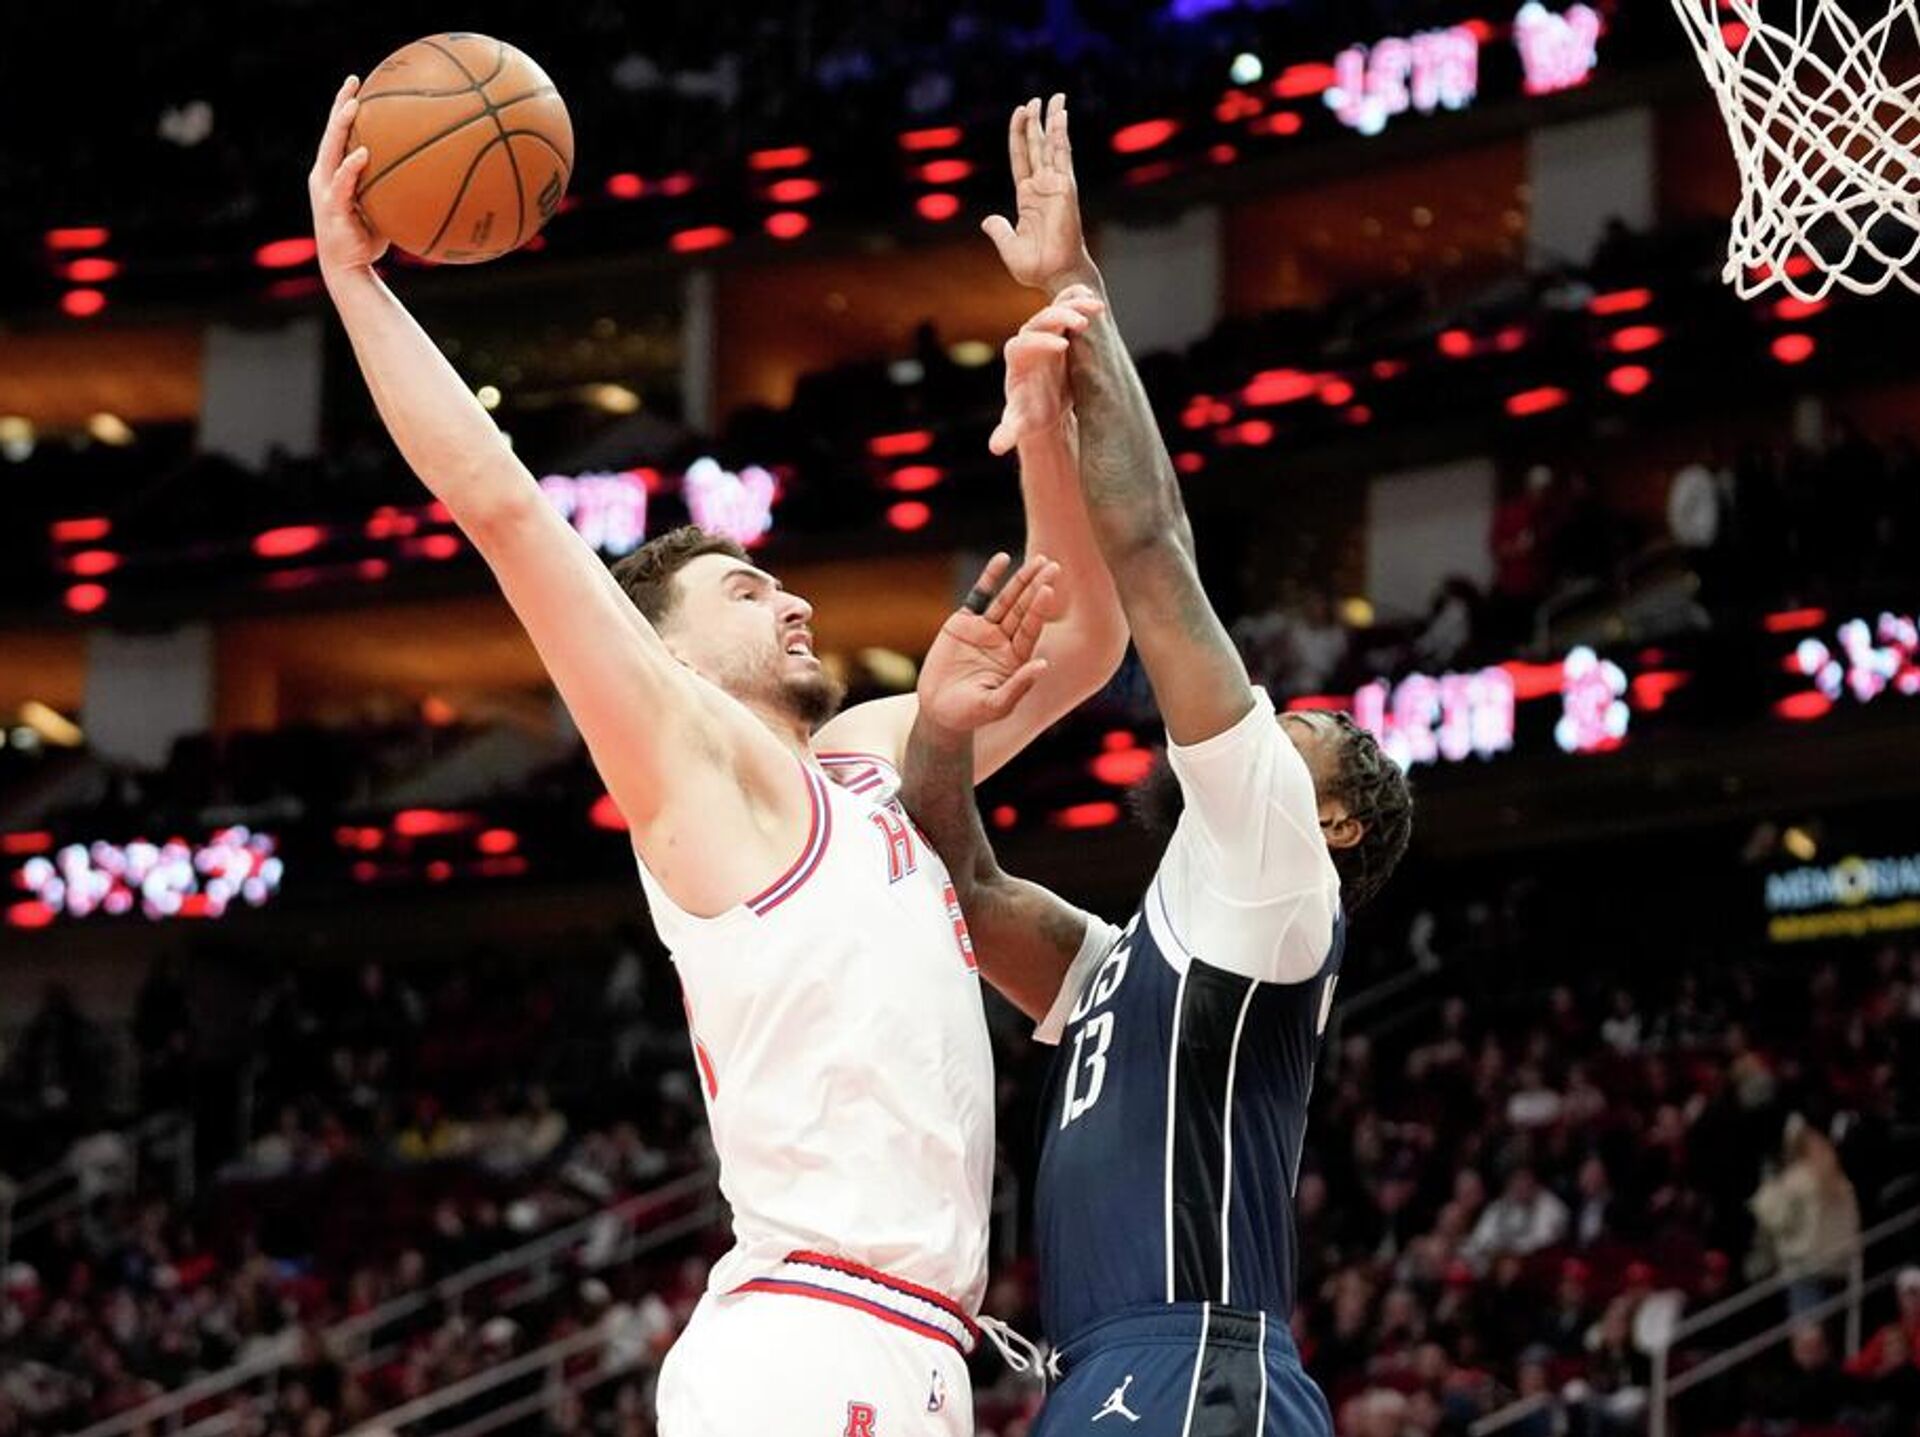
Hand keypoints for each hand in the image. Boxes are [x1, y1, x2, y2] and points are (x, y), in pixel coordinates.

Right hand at [309, 76, 388, 278]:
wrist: (349, 270)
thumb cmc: (368, 240)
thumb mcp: (384, 208)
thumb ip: (395, 188)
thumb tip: (430, 175)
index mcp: (334, 172)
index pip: (339, 133)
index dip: (345, 107)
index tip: (358, 83)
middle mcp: (325, 175)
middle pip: (331, 132)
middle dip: (341, 104)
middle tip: (354, 81)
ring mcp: (325, 190)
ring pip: (331, 150)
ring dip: (341, 126)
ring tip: (355, 106)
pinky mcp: (332, 207)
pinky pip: (342, 182)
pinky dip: (351, 167)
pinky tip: (363, 153)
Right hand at [918, 553, 1060, 732]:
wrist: (938, 712)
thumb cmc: (969, 714)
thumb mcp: (996, 705)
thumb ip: (1019, 686)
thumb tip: (1043, 665)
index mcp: (1016, 658)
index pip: (1031, 628)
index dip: (1039, 609)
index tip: (1048, 589)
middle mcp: (1005, 641)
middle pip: (1024, 609)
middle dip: (1037, 587)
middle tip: (1053, 565)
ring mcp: (985, 630)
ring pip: (1006, 599)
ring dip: (1021, 579)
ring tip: (1038, 560)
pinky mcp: (963, 623)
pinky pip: (979, 595)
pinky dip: (990, 577)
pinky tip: (1003, 559)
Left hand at [983, 94, 1096, 294]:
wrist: (1055, 276)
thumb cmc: (1036, 267)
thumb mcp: (1008, 245)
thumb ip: (998, 230)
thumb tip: (988, 221)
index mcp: (1028, 197)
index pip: (1021, 158)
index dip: (1019, 135)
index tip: (1019, 113)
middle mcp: (1043, 187)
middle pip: (1038, 146)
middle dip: (1037, 121)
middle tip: (1037, 99)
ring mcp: (1055, 186)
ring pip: (1053, 146)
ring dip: (1052, 121)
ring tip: (1054, 98)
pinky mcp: (1065, 189)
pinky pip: (1062, 157)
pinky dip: (1061, 136)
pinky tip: (1060, 117)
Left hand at [988, 286, 1104, 455]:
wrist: (1045, 404)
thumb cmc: (1031, 414)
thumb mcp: (1022, 424)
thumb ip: (1010, 432)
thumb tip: (996, 448)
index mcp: (1016, 361)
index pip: (1023, 344)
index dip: (1040, 342)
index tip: (1062, 346)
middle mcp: (1029, 340)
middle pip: (1039, 320)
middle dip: (1059, 318)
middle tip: (1082, 323)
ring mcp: (1046, 331)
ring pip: (1056, 309)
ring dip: (1074, 304)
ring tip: (1097, 307)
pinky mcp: (1062, 327)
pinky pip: (1068, 306)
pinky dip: (1079, 299)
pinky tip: (1095, 299)